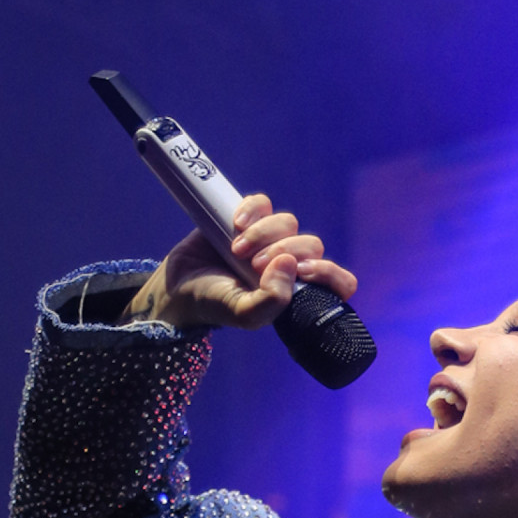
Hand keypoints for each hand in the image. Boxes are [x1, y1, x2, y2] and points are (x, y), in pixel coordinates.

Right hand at [118, 194, 357, 331]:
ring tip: (237, 251)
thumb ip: (272, 301)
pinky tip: (234, 226)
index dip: (330, 273)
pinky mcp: (249, 218)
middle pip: (312, 244)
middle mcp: (289, 265)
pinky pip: (263, 202)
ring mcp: (270, 240)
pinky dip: (252, 211)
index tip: (303, 273)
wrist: (178, 287)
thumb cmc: (215, 305)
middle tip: (254, 267)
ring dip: (264, 235)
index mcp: (296, 292)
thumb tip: (289, 264)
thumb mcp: (245, 315)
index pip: (339, 281)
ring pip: (289, 222)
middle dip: (284, 252)